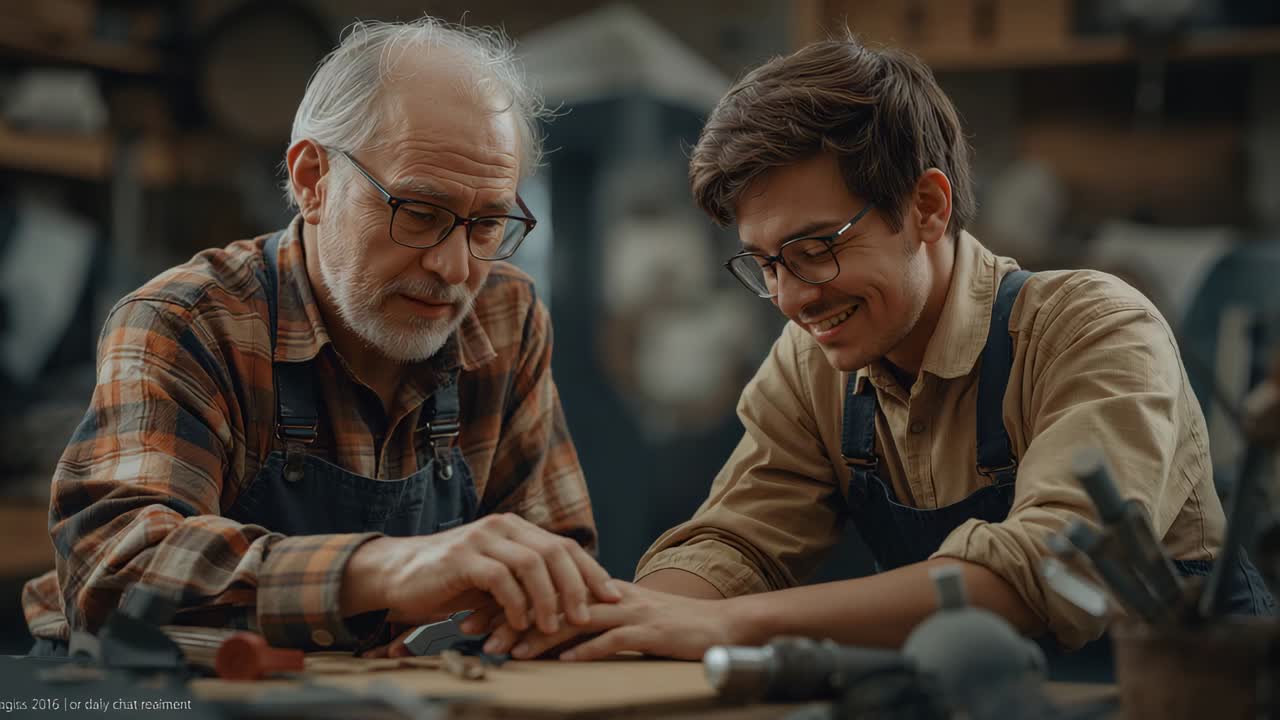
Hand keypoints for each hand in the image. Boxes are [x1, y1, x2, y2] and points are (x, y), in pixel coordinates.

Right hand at [341, 514, 620, 634]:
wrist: (397, 575)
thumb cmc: (451, 582)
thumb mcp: (496, 580)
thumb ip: (528, 583)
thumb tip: (574, 604)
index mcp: (517, 529)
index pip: (565, 546)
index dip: (592, 572)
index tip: (613, 598)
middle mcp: (503, 526)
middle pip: (556, 551)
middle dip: (577, 586)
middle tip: (586, 617)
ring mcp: (482, 538)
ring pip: (532, 563)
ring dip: (547, 598)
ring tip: (553, 626)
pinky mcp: (462, 557)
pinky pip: (500, 578)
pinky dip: (514, 603)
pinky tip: (519, 623)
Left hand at [482, 581, 737, 660]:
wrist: (722, 626)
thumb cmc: (674, 628)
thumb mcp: (626, 619)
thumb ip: (593, 622)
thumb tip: (554, 637)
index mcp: (600, 591)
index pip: (545, 590)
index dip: (507, 601)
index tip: (473, 616)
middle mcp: (610, 596)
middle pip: (550, 600)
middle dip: (508, 616)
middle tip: (473, 631)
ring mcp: (630, 612)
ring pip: (574, 619)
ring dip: (538, 636)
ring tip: (506, 650)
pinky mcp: (649, 632)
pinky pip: (613, 640)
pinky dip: (586, 650)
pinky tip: (562, 662)